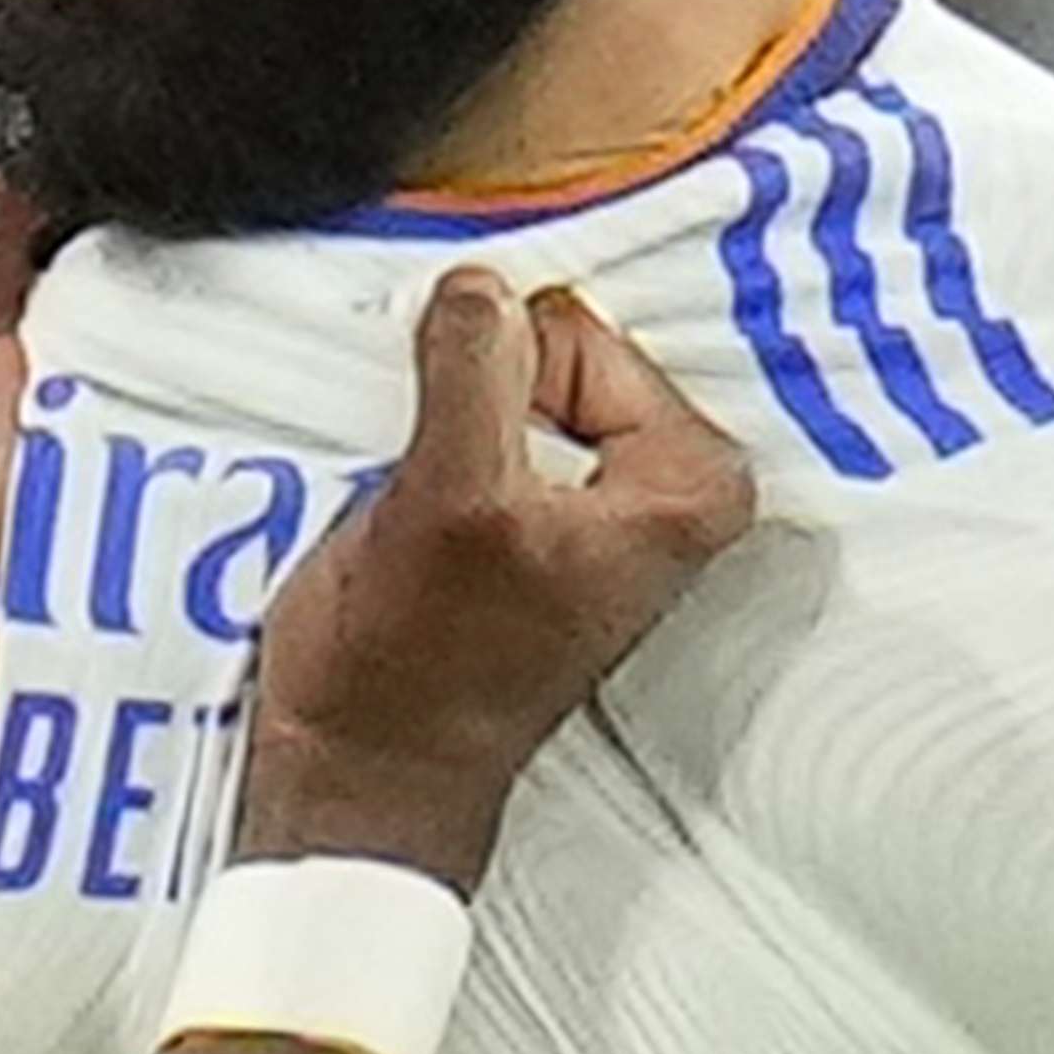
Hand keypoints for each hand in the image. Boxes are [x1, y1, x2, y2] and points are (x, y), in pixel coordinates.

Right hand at [234, 275, 754, 889]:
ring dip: (446, 412)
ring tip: (419, 498)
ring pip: (507, 381)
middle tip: (436, 478)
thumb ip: (473, 370)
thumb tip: (479, 288)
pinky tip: (410, 500)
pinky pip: (482, 420)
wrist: (364, 765)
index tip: (459, 446)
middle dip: (476, 388)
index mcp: (689, 485)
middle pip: (549, 349)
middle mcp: (662, 490)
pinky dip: (435, 435)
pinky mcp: (528, 515)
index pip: (580, 333)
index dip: (501, 377)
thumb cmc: (420, 677)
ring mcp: (593, 501)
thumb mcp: (450, 497)